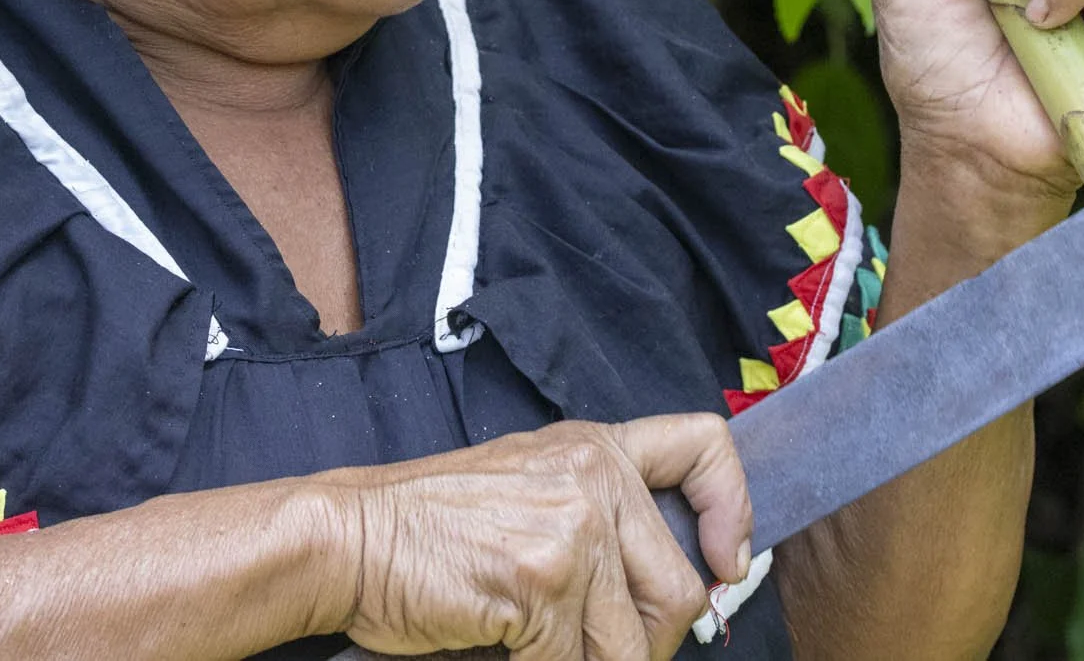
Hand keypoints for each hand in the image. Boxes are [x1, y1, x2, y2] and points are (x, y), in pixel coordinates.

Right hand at [334, 415, 751, 659]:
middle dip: (652, 643)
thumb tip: (685, 590)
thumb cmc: (431, 524)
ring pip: (635, 645)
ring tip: (548, 650)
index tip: (723, 564)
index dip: (732, 509)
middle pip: (679, 588)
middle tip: (602, 651)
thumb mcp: (530, 487)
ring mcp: (571, 529)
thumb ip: (601, 517)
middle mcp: (594, 478)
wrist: (350, 538)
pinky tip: (509, 654)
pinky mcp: (542, 582)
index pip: (704, 444)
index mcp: (594, 447)